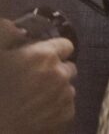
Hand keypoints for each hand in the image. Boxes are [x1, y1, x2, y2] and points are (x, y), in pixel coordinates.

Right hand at [0, 18, 75, 132]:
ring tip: (36, 95)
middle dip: (57, 70)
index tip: (44, 59)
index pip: (66, 45)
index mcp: (44, 56)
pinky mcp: (66, 113)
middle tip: (37, 79)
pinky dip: (58, 106)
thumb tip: (19, 28)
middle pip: (68, 66)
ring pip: (68, 85)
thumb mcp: (0, 55)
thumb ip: (7, 35)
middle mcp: (59, 73)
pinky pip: (68, 104)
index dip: (54, 51)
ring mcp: (64, 94)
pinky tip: (40, 108)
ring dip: (57, 88)